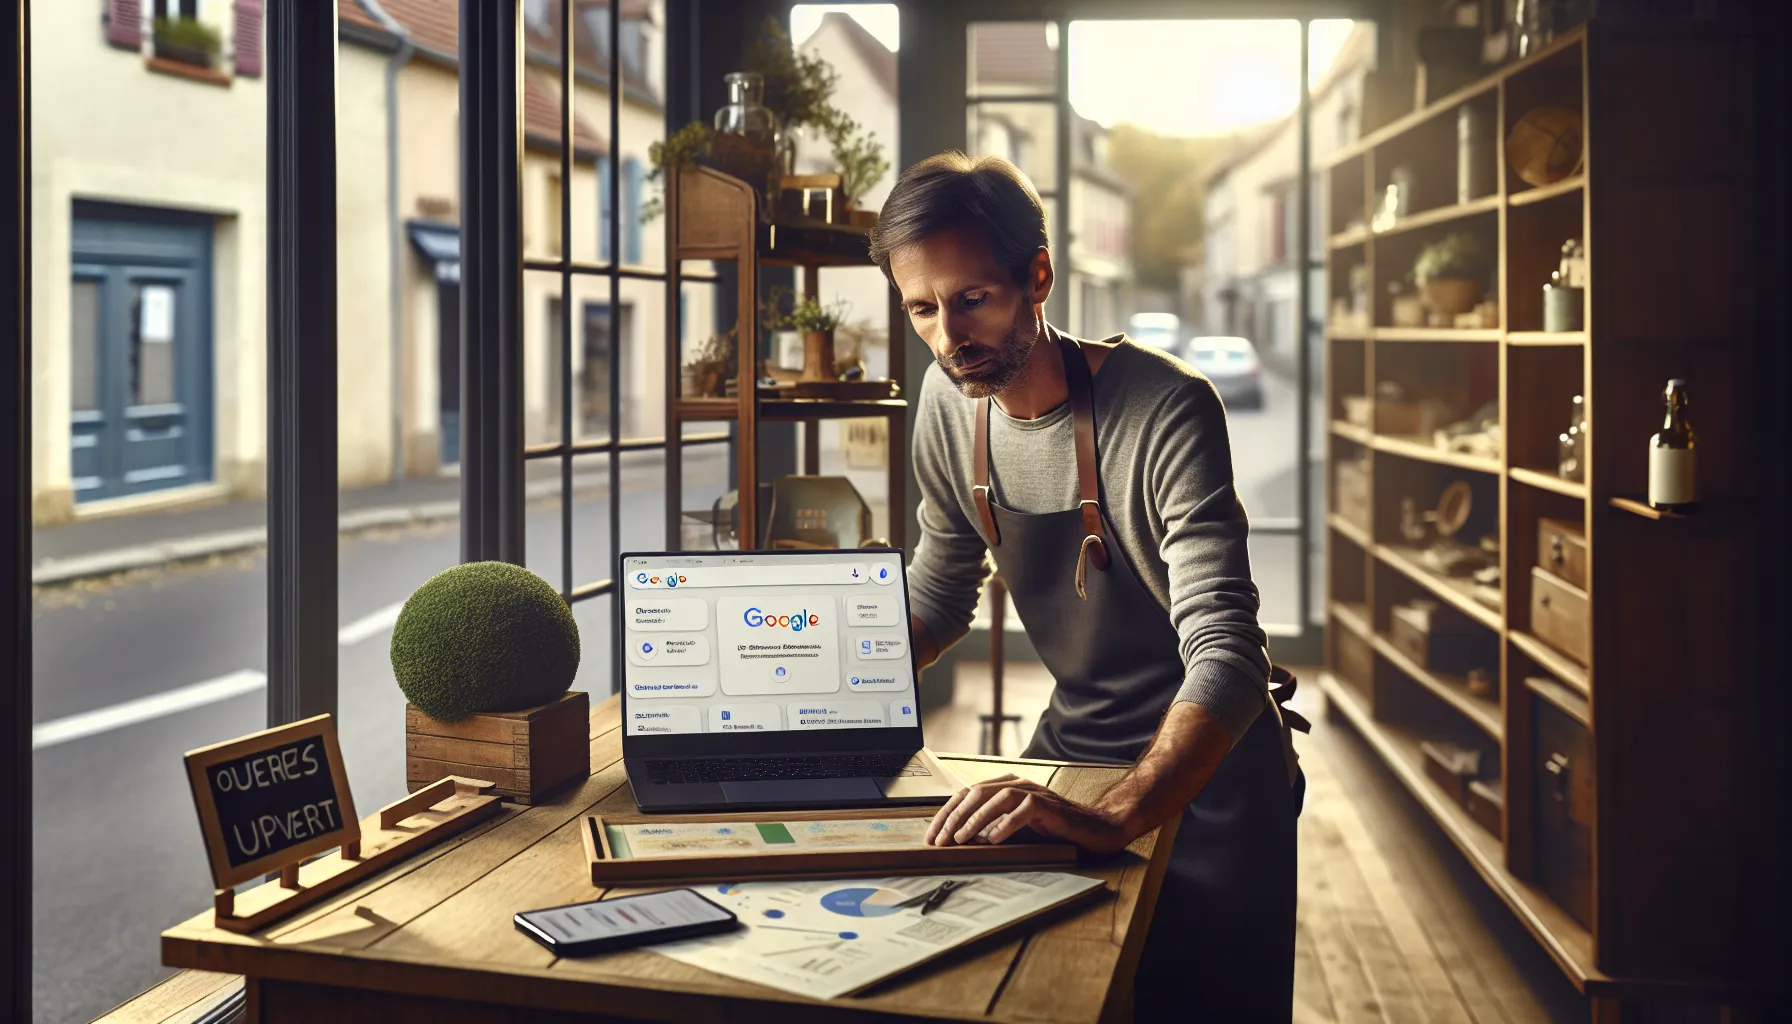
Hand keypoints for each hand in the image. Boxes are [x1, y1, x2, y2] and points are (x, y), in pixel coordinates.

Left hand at [925, 775, 1131, 853]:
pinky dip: (1006, 824)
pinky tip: (993, 839)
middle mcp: (1016, 785)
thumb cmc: (1053, 829)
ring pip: (996, 798)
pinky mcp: (1048, 804)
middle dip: (954, 817)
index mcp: (1004, 787)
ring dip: (975, 820)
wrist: (1093, 829)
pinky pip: (1023, 810)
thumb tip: (959, 839)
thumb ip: (991, 826)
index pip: (966, 795)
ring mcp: (1033, 792)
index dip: (946, 815)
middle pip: (976, 793)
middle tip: (940, 840)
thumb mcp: (1016, 827)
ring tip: (961, 839)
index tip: (932, 836)